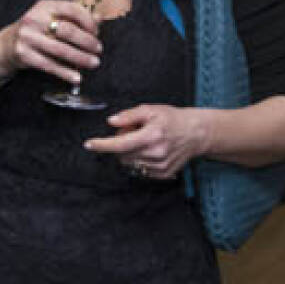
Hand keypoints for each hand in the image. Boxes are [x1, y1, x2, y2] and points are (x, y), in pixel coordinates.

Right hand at [0, 0, 99, 83]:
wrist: (6, 46)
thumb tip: (100, 18)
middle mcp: (34, 19)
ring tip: (93, 63)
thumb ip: (74, 17)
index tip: (97, 32)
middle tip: (98, 49)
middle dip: (87, 41)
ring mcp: (28, 37)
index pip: (71, 8)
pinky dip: (65, 72)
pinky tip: (76, 77)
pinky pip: (49, 65)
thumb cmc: (36, 30)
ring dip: (80, 58)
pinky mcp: (24, 55)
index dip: (88, 21)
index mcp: (44, 6)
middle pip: (67, 30)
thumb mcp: (51, 17)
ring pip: (60, 50)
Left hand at [84, 104, 212, 179]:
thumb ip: (129, 116)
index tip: (89, 144)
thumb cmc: (173, 119)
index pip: (120, 144)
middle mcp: (155, 153)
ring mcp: (159, 166)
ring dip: (130, 153)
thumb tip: (111, 122)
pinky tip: (151, 150)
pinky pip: (140, 170)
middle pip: (122, 155)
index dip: (102, 145)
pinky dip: (140, 160)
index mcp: (151, 135)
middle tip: (133, 132)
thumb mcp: (151, 110)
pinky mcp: (162, 174)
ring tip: (144, 140)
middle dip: (121, 144)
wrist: (196, 133)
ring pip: (130, 163)